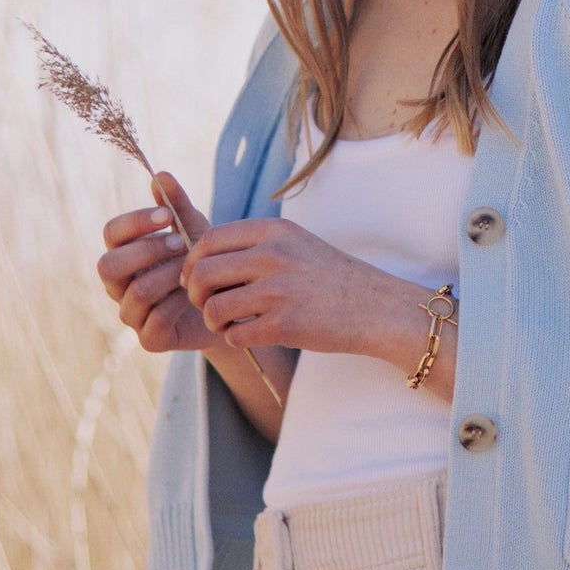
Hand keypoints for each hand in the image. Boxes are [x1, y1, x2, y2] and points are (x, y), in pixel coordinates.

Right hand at [97, 172, 220, 353]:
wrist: (230, 303)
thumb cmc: (202, 261)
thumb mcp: (195, 229)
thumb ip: (177, 205)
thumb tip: (160, 174)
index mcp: (126, 253)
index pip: (111, 233)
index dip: (135, 222)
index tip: (165, 215)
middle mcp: (121, 285)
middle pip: (107, 266)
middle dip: (145, 251)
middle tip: (179, 244)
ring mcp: (132, 314)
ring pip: (134, 293)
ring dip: (166, 275)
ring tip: (192, 268)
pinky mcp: (150, 339)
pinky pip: (154, 321)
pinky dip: (177, 303)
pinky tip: (195, 293)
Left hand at [182, 214, 408, 357]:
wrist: (377, 307)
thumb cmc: (332, 278)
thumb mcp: (297, 244)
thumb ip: (256, 245)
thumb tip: (202, 258)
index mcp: (275, 231)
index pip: (210, 238)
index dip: (193, 261)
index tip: (196, 278)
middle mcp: (274, 255)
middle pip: (203, 273)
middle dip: (196, 295)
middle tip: (208, 305)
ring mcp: (278, 290)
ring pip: (213, 308)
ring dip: (214, 321)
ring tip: (230, 323)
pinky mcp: (284, 325)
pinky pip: (234, 335)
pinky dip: (236, 339)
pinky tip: (253, 334)